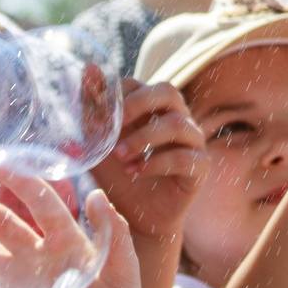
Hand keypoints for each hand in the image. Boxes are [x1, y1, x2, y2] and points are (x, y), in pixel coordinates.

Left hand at [96, 79, 208, 241]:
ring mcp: (191, 142)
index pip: (137, 84)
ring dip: (143, 138)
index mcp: (149, 109)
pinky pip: (185, 157)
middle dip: (137, 104)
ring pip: (177, 124)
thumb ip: (92, 112)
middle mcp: (175, 118)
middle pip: (168, 92)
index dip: (116, 93)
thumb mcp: (98, 144)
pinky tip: (134, 172)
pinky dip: (155, 163)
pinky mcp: (200, 168)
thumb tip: (87, 69)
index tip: (93, 111)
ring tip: (120, 157)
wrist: (135, 217)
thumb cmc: (117, 175)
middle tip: (114, 124)